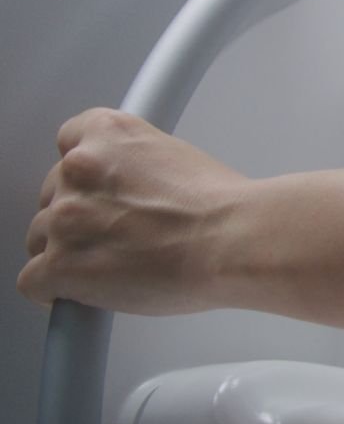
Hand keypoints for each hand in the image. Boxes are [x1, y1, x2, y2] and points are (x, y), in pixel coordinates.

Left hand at [19, 108, 248, 316]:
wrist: (232, 242)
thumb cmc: (220, 207)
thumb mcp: (176, 156)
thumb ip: (135, 166)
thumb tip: (127, 191)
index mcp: (108, 134)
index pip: (70, 140)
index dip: (87, 172)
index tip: (98, 188)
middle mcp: (78, 169)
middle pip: (52, 194)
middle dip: (78, 215)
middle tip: (116, 233)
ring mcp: (65, 218)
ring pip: (40, 238)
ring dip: (68, 252)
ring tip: (111, 263)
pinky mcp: (59, 264)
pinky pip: (32, 281)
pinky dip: (54, 290)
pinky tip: (85, 289)